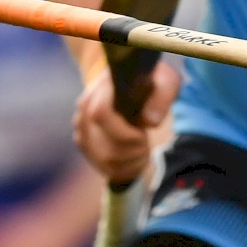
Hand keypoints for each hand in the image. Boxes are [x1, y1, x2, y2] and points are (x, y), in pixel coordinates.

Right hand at [72, 59, 177, 185]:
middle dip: (134, 151)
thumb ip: (161, 97)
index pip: (101, 114)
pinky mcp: (84, 143)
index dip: (124, 132)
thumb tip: (151, 122)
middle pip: (106, 147)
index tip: (143, 132)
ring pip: (105, 160)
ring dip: (132, 161)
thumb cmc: (149, 80)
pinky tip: (135, 156)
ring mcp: (81, 128)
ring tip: (142, 148)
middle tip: (146, 141)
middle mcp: (84, 110)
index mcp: (100, 90)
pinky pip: (104, 167)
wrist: (127, 81)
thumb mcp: (164, 79)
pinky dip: (125, 167)